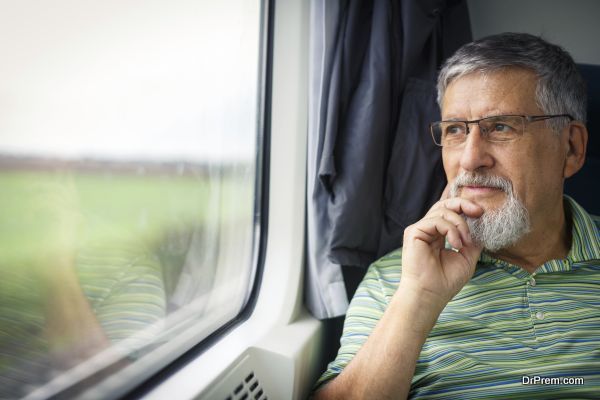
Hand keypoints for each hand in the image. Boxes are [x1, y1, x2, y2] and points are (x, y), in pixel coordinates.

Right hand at [399, 189, 483, 311]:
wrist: (430, 294)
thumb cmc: (446, 281)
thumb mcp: (467, 257)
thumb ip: (473, 241)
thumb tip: (483, 226)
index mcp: (437, 235)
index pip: (449, 212)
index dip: (465, 208)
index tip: (481, 213)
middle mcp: (427, 230)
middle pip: (444, 204)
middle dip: (463, 204)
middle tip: (479, 212)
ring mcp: (419, 230)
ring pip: (442, 211)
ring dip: (460, 224)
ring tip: (465, 243)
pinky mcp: (413, 232)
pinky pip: (436, 221)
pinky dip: (451, 230)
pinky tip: (456, 244)